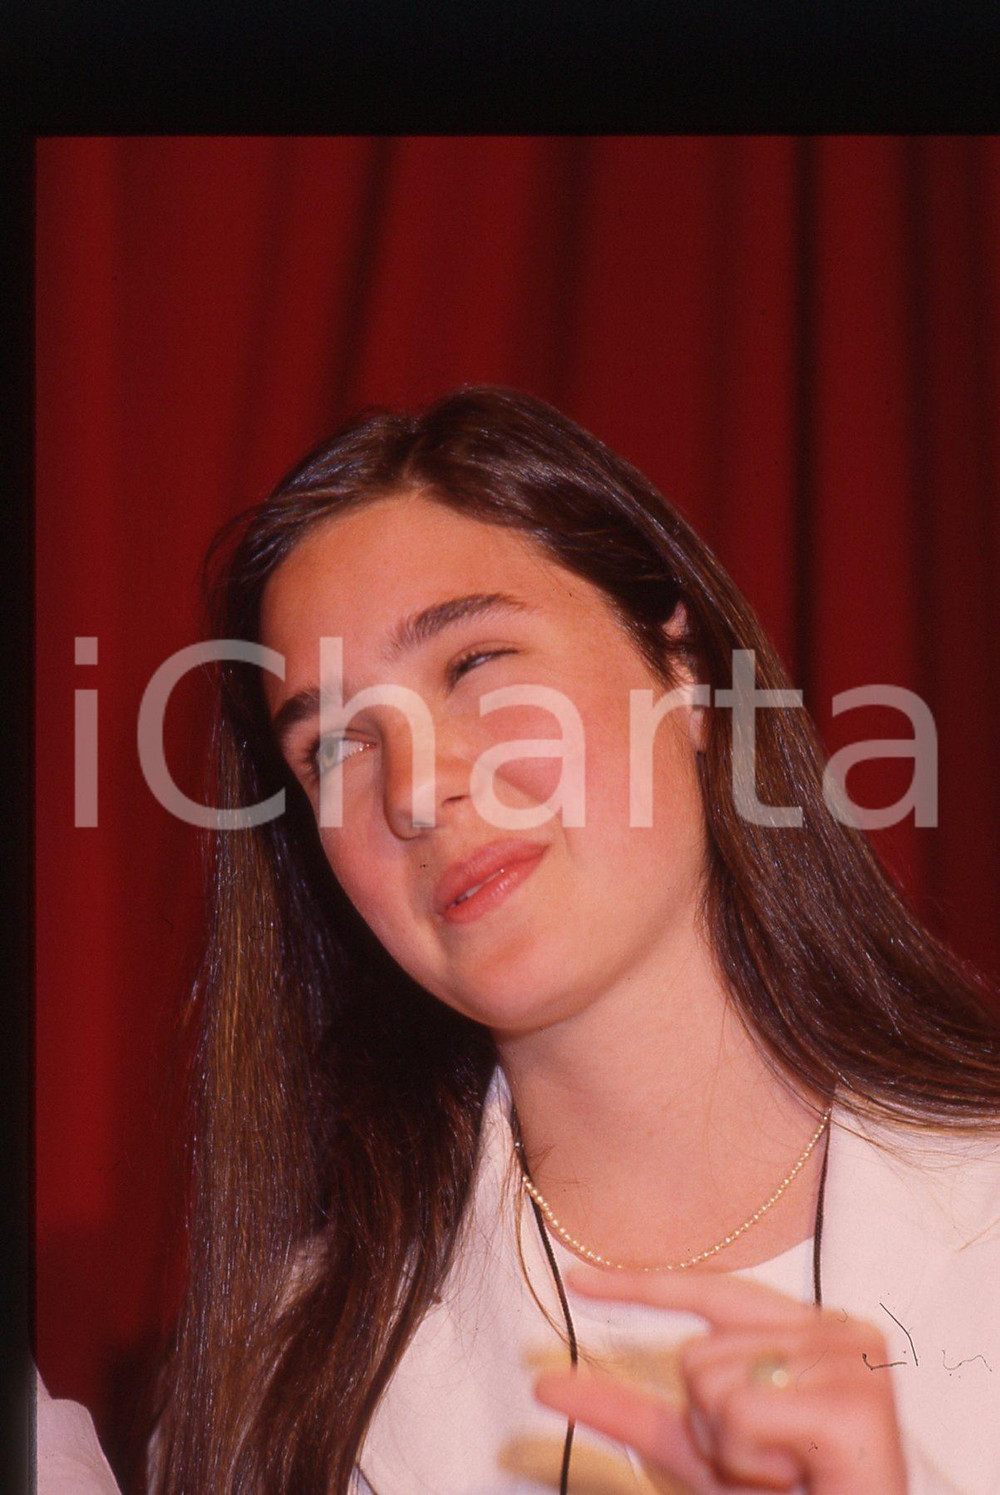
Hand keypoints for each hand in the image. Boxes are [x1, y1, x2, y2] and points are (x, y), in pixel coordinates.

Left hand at [533, 1267, 907, 1492]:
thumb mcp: (700, 1452)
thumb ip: (630, 1411)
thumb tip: (545, 1383)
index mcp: (807, 1331)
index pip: (712, 1288)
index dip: (640, 1286)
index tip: (575, 1280)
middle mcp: (838, 1331)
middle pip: (698, 1352)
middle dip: (710, 1426)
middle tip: (767, 1465)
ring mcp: (853, 1361)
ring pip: (713, 1382)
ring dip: (731, 1450)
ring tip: (785, 1472)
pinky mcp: (856, 1402)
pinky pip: (741, 1412)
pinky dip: (749, 1460)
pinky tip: (797, 1475)